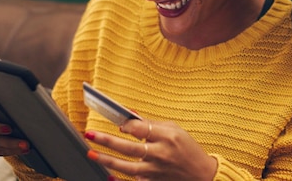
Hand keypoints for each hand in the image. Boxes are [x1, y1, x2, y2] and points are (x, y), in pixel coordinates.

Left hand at [85, 119, 216, 180]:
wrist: (201, 174)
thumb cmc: (188, 149)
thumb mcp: (175, 130)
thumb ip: (152, 124)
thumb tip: (130, 117)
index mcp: (169, 138)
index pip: (143, 129)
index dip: (127, 125)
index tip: (117, 122)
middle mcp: (161, 155)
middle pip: (130, 148)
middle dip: (108, 140)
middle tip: (90, 134)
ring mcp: (156, 172)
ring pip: (127, 167)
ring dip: (107, 160)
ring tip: (92, 153)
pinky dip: (119, 180)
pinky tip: (108, 177)